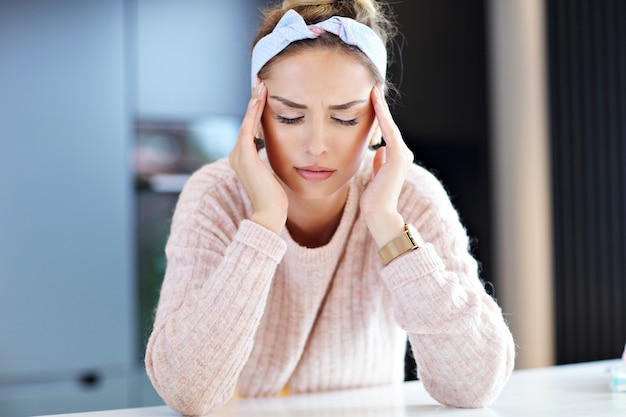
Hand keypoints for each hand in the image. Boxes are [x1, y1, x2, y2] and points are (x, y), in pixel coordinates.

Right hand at [229, 79, 287, 233]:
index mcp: (242, 158)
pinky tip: (260, 98)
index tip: (263, 94)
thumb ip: (272, 160)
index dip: (256, 110)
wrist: (270, 214)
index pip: (249, 128)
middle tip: (260, 81)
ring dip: (254, 102)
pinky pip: (248, 128)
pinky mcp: (244, 156)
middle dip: (253, 101)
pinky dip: (253, 112)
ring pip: (246, 121)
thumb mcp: (273, 173)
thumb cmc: (276, 198)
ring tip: (261, 84)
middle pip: (246, 121)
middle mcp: (236, 155)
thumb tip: (281, 151)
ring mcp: (238, 155)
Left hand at [360, 83, 413, 246]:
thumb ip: (379, 162)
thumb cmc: (374, 199)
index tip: (370, 98)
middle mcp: (402, 154)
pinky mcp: (398, 157)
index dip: (379, 114)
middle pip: (388, 125)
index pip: (386, 131)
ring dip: (380, 107)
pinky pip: (388, 131)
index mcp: (396, 158)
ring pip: (389, 125)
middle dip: (380, 106)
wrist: (379, 213)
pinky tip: (375, 102)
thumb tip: (378, 150)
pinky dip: (382, 116)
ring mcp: (402, 154)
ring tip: (374, 89)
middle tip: (373, 86)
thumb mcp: (375, 175)